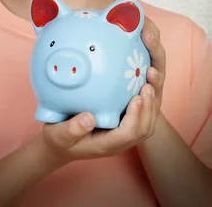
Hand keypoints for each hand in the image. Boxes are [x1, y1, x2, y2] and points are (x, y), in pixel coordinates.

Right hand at [40, 16, 164, 164]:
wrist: (61, 140)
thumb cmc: (58, 138)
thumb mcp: (58, 136)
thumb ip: (71, 130)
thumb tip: (88, 118)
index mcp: (108, 143)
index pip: (130, 133)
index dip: (137, 116)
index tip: (137, 98)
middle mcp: (120, 137)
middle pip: (145, 126)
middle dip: (151, 104)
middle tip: (149, 80)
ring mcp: (124, 128)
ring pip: (147, 117)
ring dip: (152, 96)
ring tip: (151, 72)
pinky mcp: (123, 117)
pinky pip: (141, 107)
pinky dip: (146, 90)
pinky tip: (143, 69)